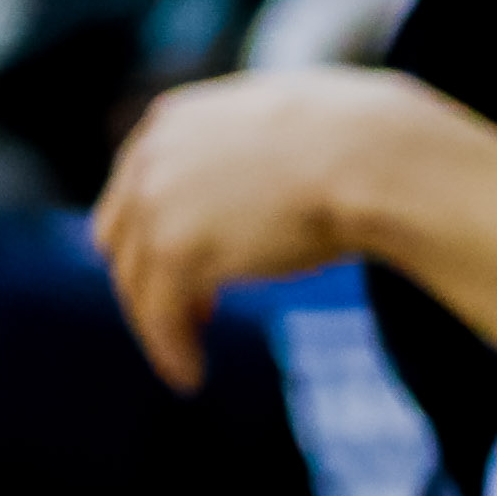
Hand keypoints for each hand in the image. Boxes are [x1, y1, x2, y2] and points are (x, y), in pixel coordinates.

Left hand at [91, 66, 460, 387]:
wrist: (373, 155)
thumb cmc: (358, 143)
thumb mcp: (280, 125)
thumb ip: (246, 151)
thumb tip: (257, 189)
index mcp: (174, 121)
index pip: (134, 189)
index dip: (153, 234)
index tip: (183, 268)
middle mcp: (152, 158)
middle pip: (123, 238)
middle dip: (149, 277)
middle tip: (191, 312)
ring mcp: (157, 203)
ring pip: (137, 284)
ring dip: (159, 325)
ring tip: (188, 360)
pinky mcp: (175, 250)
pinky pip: (159, 315)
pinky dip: (170, 350)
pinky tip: (191, 375)